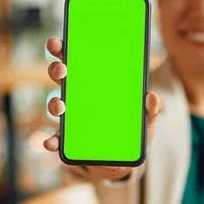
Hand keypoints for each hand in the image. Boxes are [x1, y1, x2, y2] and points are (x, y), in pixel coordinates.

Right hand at [43, 37, 163, 180]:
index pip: (78, 61)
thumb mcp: (146, 120)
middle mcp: (79, 97)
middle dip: (57, 69)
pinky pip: (56, 138)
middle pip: (62, 77)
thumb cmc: (133, 133)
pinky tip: (50, 143)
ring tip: (60, 107)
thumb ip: (152, 110)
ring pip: (56, 105)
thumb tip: (153, 97)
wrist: (124, 160)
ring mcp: (72, 118)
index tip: (58, 42)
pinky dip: (51, 141)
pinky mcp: (69, 140)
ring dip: (54, 104)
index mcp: (96, 85)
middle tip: (62, 69)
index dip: (65, 49)